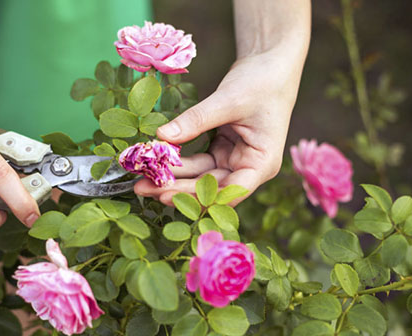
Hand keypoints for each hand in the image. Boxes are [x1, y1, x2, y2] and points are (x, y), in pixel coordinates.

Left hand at [134, 44, 306, 205]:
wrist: (269, 63)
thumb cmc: (261, 81)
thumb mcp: (228, 100)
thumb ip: (196, 120)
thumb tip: (162, 136)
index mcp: (262, 163)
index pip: (229, 191)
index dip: (197, 196)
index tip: (166, 194)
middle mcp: (249, 168)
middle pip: (210, 188)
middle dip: (177, 189)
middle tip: (143, 188)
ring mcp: (234, 161)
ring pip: (200, 177)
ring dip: (173, 177)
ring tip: (141, 179)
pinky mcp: (222, 150)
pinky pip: (197, 163)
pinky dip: (178, 162)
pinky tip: (155, 162)